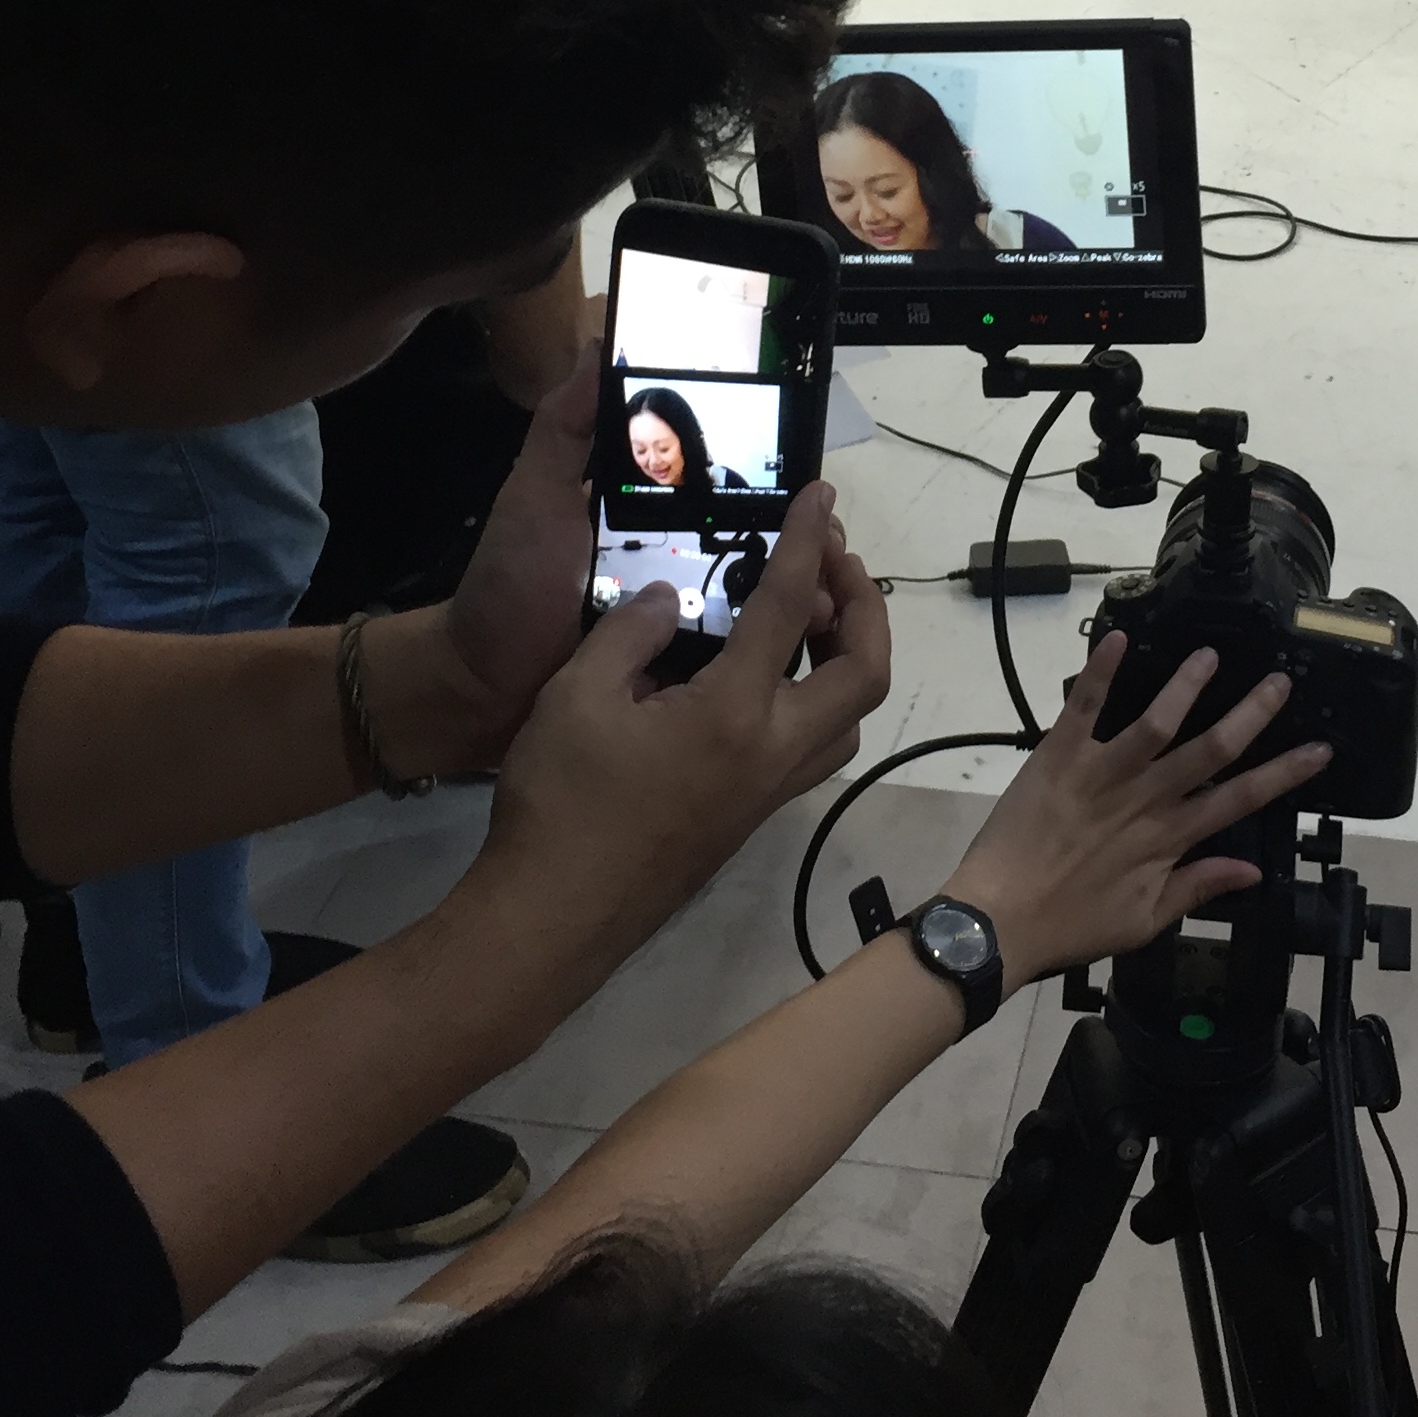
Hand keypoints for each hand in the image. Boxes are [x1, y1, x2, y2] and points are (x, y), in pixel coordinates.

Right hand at [473, 482, 890, 960]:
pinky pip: (811, 750)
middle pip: (865, 673)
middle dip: (864, 606)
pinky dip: (815, 701)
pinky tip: (765, 681)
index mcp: (733, 713)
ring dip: (850, 661)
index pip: (790, 608)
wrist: (552, 919)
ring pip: (847, 720)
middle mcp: (771, 754)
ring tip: (811, 618)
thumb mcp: (576, 696)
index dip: (809, 543)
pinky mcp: (748, 820)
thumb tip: (666, 598)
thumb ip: (629, 634)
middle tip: (831, 563)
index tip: (821, 497)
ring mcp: (766, 794)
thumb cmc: (559, 803)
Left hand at [939, 633, 1330, 984]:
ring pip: (1155, 722)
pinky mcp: (1058, 757)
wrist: (997, 921)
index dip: (1283, 774)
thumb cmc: (1069, 926)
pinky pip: (1082, 707)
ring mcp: (1100, 775)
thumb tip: (1252, 870)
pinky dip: (1100, 672)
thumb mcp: (1143, 921)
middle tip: (1279, 682)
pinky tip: (1118, 638)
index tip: (1319, 749)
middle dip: (1249, 714)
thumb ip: (1197, 887)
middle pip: (1209, 751)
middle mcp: (1143, 800)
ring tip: (1211, 654)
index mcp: (1167, 840)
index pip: (1239, 800)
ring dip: (1185, 686)